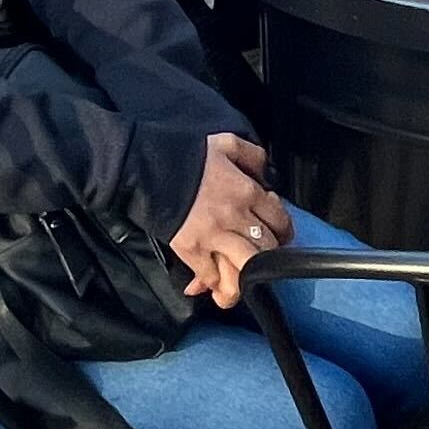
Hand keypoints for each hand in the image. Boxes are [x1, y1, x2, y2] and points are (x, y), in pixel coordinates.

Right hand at [170, 135, 290, 306]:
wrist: (147, 165)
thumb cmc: (186, 154)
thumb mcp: (227, 144)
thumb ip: (254, 157)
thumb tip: (267, 175)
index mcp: (247, 191)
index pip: (280, 221)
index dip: (282, 231)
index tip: (276, 233)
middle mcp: (235, 217)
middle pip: (267, 250)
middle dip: (268, 257)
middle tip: (260, 258)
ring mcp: (213, 236)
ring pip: (244, 270)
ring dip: (245, 280)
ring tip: (241, 284)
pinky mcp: (190, 249)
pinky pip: (211, 276)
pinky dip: (215, 283)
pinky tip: (214, 283)